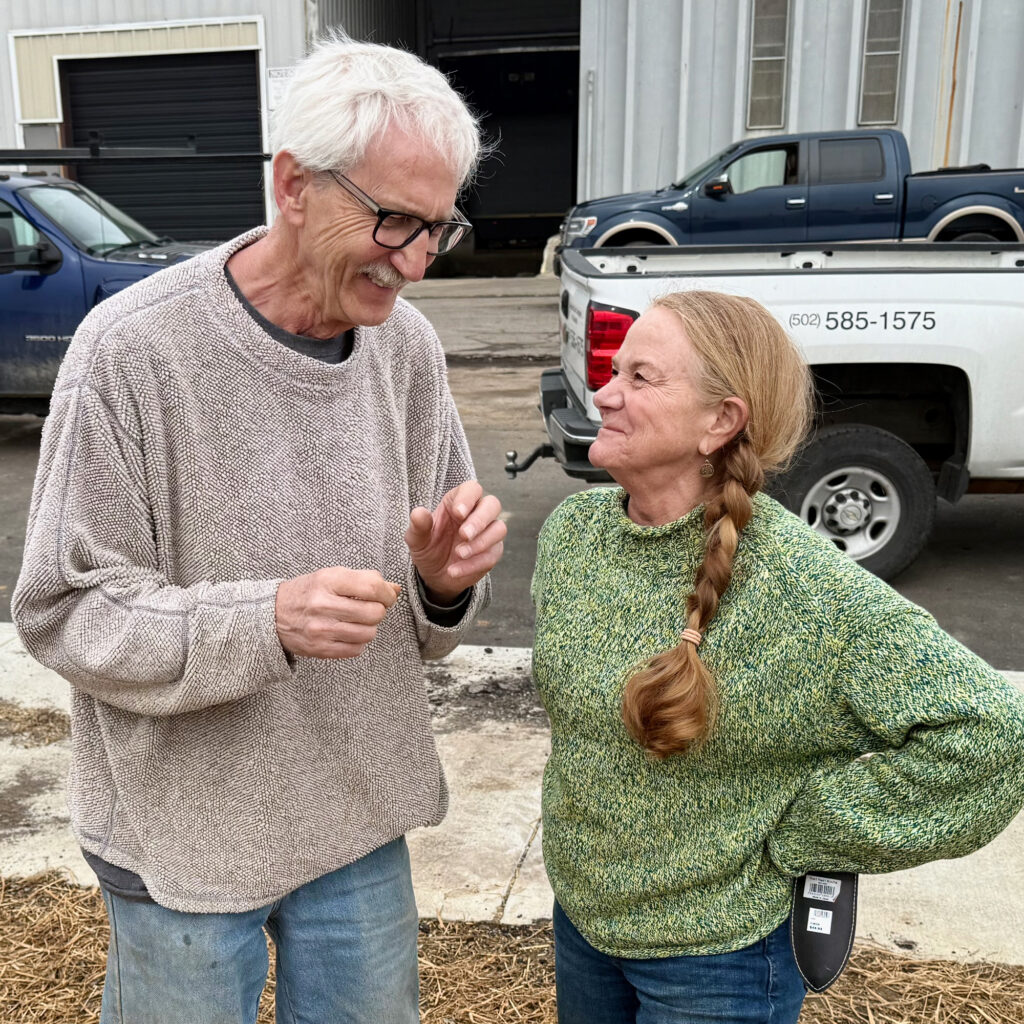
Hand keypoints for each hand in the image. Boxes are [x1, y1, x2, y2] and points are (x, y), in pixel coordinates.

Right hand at [275, 568, 400, 658]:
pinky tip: (348, 633)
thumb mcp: (332, 576)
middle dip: (379, 611)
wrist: (272, 615)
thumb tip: (395, 589)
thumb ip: (365, 580)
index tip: (387, 596)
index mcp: (328, 580)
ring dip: (369, 627)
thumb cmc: (308, 592)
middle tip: (370, 608)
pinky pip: (356, 649)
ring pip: (368, 633)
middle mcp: (323, 604)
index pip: (372, 587)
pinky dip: (358, 642)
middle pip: (375, 613)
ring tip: (358, 621)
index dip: (387, 593)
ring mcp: (321, 629)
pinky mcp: (320, 649)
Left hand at [405, 481, 505, 602]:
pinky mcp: (492, 552)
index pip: (472, 489)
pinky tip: (455, 571)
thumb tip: (419, 513)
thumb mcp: (417, 539)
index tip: (458, 513)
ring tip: (459, 554)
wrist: (434, 575)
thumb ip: (419, 525)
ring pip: (499, 528)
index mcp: (458, 501)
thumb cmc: (428, 548)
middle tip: (464, 535)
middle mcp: (477, 513)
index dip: (468, 498)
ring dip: (480, 542)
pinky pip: (492, 554)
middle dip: (479, 520)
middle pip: (492, 504)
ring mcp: (488, 532)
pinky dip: (474, 564)